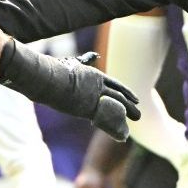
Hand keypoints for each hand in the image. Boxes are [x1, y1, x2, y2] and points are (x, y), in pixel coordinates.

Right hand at [0, 41, 140, 141]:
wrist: (48, 78)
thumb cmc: (55, 70)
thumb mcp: (74, 63)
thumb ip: (85, 60)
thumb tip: (94, 55)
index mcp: (95, 76)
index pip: (115, 85)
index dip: (125, 92)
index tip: (134, 98)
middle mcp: (98, 86)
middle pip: (119, 97)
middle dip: (130, 105)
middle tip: (138, 113)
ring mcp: (93, 98)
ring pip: (116, 107)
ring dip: (126, 115)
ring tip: (136, 121)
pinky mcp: (87, 109)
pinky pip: (104, 119)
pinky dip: (114, 125)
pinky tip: (123, 131)